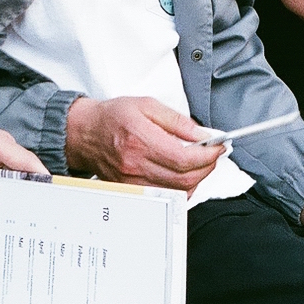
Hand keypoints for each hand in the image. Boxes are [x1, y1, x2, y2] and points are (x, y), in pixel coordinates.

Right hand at [65, 97, 224, 190]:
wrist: (85, 133)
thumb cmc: (113, 117)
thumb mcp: (147, 105)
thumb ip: (178, 121)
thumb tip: (202, 135)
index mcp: (140, 139)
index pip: (184, 159)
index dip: (208, 156)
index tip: (218, 148)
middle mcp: (135, 164)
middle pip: (184, 180)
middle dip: (206, 168)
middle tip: (212, 155)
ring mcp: (132, 182)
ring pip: (177, 192)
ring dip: (196, 180)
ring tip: (198, 163)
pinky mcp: (131, 191)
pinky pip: (165, 197)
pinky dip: (180, 189)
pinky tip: (182, 175)